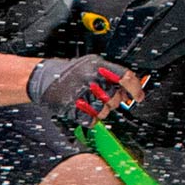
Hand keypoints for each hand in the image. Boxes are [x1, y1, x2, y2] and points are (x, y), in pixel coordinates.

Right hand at [24, 55, 146, 125]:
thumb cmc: (70, 72)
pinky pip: (91, 119)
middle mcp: (90, 77)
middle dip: (113, 101)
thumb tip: (130, 90)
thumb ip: (112, 75)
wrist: (44, 78)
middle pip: (114, 97)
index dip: (136, 88)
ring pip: (104, 110)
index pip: (125, 76)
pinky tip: (84, 109)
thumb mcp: (92, 65)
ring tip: (90, 102)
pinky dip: (90, 118)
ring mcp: (80, 92)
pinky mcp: (71, 106)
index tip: (139, 97)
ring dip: (100, 110)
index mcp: (97, 65)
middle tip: (104, 97)